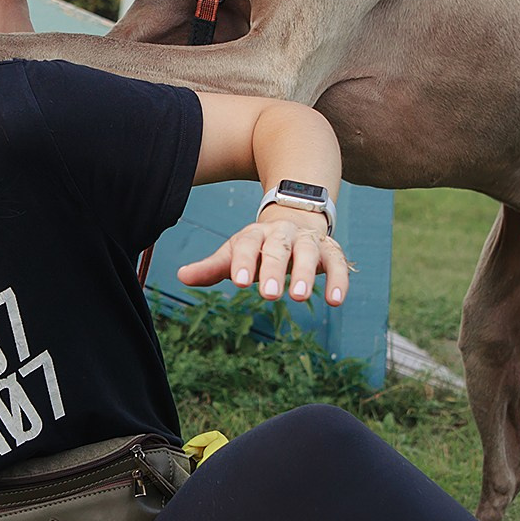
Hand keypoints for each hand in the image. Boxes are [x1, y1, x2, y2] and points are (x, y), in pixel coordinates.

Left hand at [176, 208, 349, 306]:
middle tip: (268, 295)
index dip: (244, 262)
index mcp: (256, 234)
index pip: (248, 245)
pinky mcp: (331, 250)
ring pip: (309, 253)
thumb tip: (181, 276)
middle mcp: (283, 234)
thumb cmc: (259, 246)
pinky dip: (338, 280)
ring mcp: (308, 241)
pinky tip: (336, 301)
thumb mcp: (235, 254)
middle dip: (273, 270)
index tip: (239, 283)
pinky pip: (337, 263)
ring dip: (306, 273)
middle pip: (278, 248)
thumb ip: (212, 267)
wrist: (296, 218)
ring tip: (299, 296)